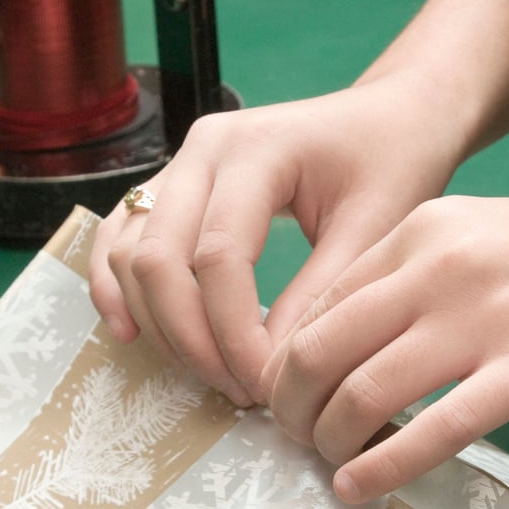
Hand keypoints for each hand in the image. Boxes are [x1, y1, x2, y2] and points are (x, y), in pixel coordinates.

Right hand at [89, 77, 467, 406]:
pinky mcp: (171, 185)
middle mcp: (204, 149)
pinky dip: (117, 289)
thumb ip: (321, 294)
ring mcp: (180, 163)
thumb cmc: (391, 164)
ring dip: (159, 324)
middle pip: (159, 259)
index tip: (266, 384)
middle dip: (190, 338)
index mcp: (256, 149)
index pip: (219, 256)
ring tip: (212, 374)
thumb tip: (274, 368)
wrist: (390, 118)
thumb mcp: (376, 227)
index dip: (233, 332)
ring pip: (130, 254)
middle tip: (237, 390)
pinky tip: (133, 334)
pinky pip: (120, 238)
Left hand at [261, 192, 508, 502]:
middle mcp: (443, 262)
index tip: (285, 403)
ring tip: (328, 468)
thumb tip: (348, 349)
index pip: (318, 300)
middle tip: (292, 443)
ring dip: (327, 442)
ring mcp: (489, 314)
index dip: (286, 362)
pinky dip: (382, 467)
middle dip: (289, 408)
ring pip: (361, 389)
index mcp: (427, 227)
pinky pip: (435, 428)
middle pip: (319, 346)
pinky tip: (361, 487)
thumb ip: (420, 281)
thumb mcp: (492, 242)